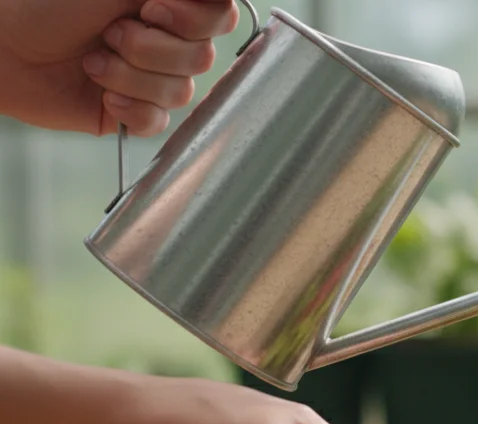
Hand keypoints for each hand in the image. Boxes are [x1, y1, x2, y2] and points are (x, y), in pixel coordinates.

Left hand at [0, 0, 238, 135]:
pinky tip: (103, 95)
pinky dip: (130, 109)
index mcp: (169, 4)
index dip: (195, 20)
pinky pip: (161, 122)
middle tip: (110, 33)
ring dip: (130, 77)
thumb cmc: (47, 5)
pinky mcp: (137, 111)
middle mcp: (167, 40)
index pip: (221, 15)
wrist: (5, 48)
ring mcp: (153, 77)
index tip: (153, 9)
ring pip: (181, 92)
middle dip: (150, 48)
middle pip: (204, 57)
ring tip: (93, 62)